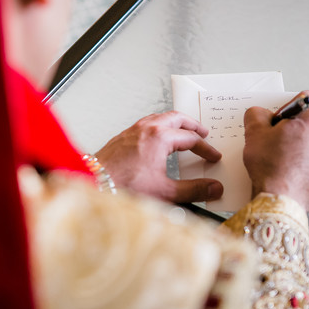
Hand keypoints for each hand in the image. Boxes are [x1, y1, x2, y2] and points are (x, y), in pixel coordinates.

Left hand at [95, 111, 222, 202]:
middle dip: (192, 125)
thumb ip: (193, 189)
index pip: (191, 139)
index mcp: (160, 137)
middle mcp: (146, 129)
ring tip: (182, 131)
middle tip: (203, 132)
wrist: (94, 183)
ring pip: (159, 117)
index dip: (205, 149)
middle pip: (177, 118)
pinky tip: (157, 138)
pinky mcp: (122, 136)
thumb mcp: (165, 191)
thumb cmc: (123, 186)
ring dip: (174, 123)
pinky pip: (146, 123)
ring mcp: (133, 130)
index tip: (212, 157)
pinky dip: (158, 126)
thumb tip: (214, 188)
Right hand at [243, 90, 308, 210]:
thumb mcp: (253, 133)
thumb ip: (256, 114)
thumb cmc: (271, 168)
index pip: (305, 97)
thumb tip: (260, 114)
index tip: (277, 121)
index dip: (286, 107)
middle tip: (274, 141)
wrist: (280, 199)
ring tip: (279, 157)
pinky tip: (286, 167)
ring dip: (297, 142)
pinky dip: (302, 158)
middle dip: (291, 127)